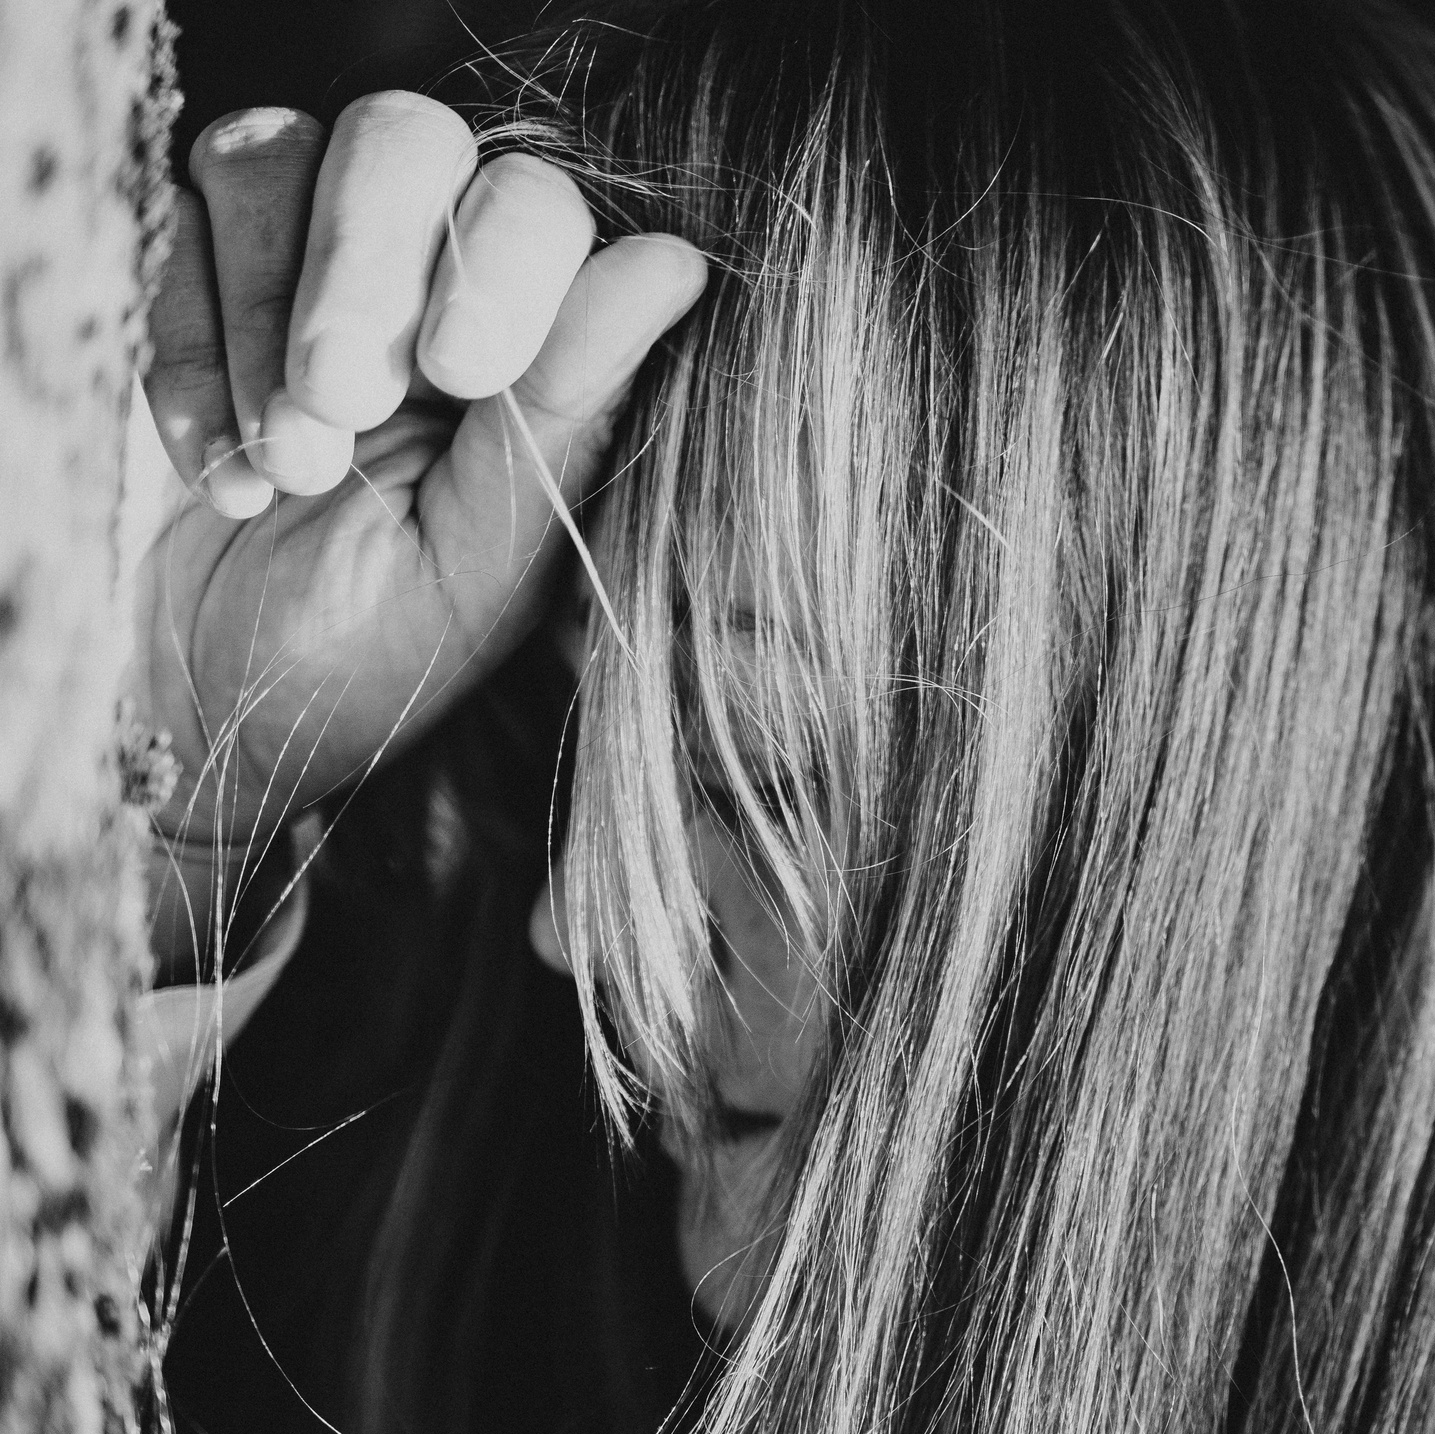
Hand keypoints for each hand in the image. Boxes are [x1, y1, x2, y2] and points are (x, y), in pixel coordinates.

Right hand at [135, 91, 705, 868]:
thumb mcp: (488, 559)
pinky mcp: (198, 274)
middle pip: (405, 136)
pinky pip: (174, 226)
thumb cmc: (385, 652)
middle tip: (342, 407)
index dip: (502, 260)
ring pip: (275, 158)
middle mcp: (440, 271)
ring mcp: (311, 257)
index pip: (539, 201)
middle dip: (362, 268)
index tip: (461, 374)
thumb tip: (673, 265)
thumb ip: (569, 413)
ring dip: (265, 319)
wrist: (222, 708)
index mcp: (547, 336)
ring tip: (288, 465)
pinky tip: (224, 471)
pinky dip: (186, 350)